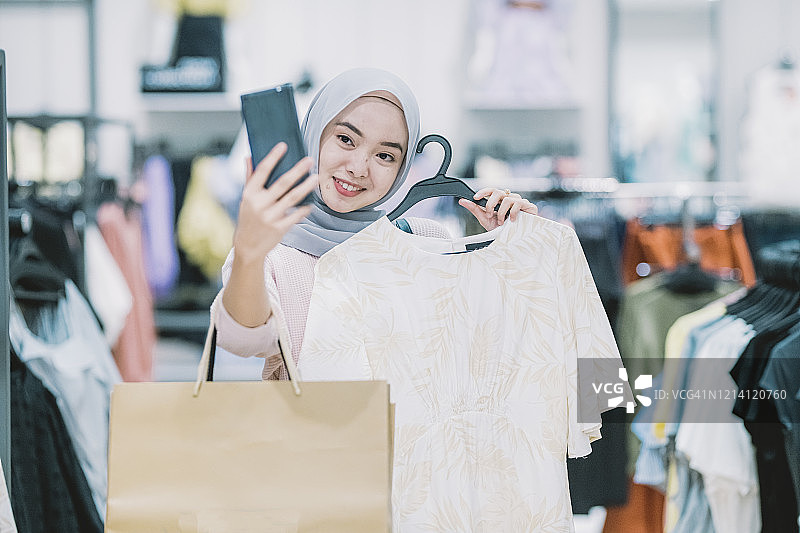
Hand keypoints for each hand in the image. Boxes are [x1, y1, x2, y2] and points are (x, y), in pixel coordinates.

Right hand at [233, 142, 317, 262]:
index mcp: (249, 194)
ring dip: (306, 187)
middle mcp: (259, 204)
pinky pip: (296, 215)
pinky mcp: (280, 228)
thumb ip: (249, 178)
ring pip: (293, 198)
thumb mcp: (245, 199)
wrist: (248, 247)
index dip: (273, 157)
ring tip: (315, 178)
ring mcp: (270, 216)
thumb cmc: (248, 219)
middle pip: (282, 183)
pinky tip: (311, 202)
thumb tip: (249, 157)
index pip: (262, 171)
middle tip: (309, 160)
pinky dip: (304, 208)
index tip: (283, 146)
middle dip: (298, 170)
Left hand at [458, 187, 537, 230]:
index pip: (491, 190)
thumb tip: (462, 201)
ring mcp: (519, 201)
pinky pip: (518, 203)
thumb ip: (475, 209)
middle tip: (489, 215)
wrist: (516, 239)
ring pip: (506, 199)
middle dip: (490, 204)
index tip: (475, 197)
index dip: (483, 191)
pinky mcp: (528, 206)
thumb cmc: (502, 228)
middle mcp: (509, 198)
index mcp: (499, 200)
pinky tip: (511, 220)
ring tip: (501, 222)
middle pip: (497, 192)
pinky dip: (512, 213)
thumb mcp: (485, 219)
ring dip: (501, 213)